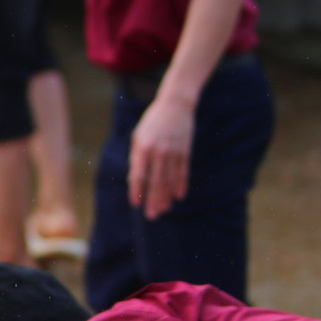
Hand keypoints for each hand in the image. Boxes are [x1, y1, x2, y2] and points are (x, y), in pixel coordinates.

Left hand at [130, 94, 194, 219]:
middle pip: (156, 181)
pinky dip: (181, 185)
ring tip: (163, 210)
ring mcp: (174, 151)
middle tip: (151, 216)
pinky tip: (179, 197)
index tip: (136, 204)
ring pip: (170, 179)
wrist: (175, 104)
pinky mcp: (185, 150)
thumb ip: (136, 159)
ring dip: (166, 196)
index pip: (139, 174)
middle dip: (153, 200)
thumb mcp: (138, 137)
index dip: (137, 190)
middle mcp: (158, 151)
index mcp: (143, 147)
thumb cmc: (152, 123)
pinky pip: (183, 171)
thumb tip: (135, 182)